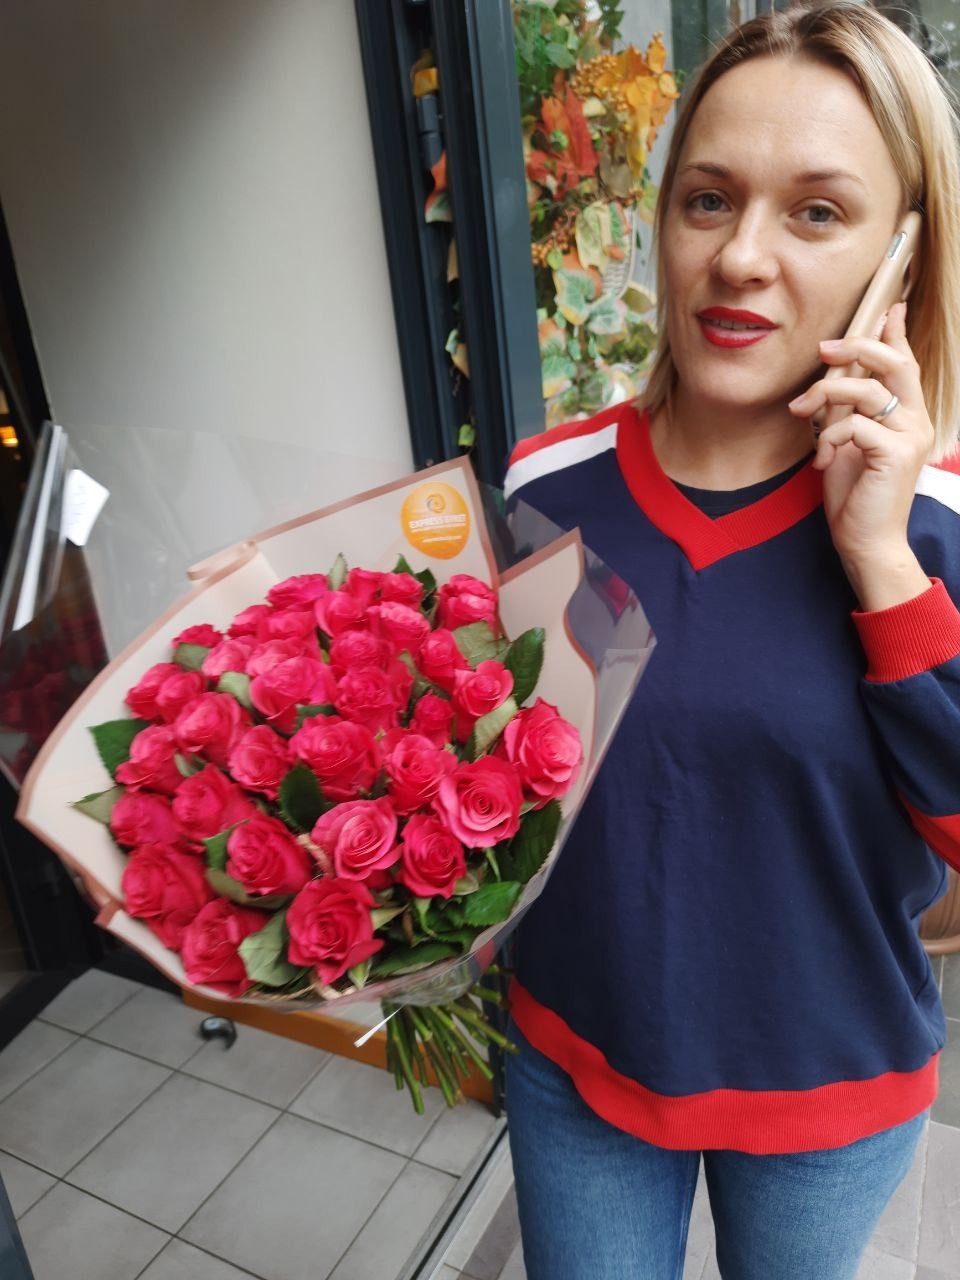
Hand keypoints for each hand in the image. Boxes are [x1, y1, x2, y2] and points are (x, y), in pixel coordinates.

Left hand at [787, 302, 932, 609]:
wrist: (865, 541)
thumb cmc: (854, 494)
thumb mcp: (845, 443)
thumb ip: (846, 410)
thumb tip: (832, 376)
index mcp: (907, 416)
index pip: (904, 363)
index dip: (894, 333)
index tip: (886, 305)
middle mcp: (917, 421)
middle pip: (893, 364)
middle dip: (857, 347)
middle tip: (824, 348)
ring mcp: (910, 437)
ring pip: (868, 391)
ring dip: (827, 397)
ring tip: (804, 414)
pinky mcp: (896, 454)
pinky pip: (855, 425)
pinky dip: (829, 437)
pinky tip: (822, 460)